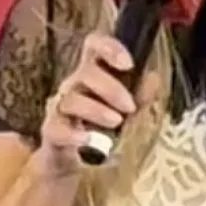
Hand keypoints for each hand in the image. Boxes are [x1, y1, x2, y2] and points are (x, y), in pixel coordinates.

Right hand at [35, 32, 156, 177]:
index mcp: (93, 71)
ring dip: (97, 110)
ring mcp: (60, 107)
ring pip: (72, 99)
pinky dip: (74, 134)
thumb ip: (141, 95)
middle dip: (111, 89)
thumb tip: (153, 77)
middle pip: (86, 72)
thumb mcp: (127, 109)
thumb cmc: (103, 125)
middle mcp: (74, 84)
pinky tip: (89, 140)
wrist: (75, 159)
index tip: (128, 64)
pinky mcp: (51, 131)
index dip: (109, 48)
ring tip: (116, 122)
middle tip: (130, 107)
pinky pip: (57, 128)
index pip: (94, 45)